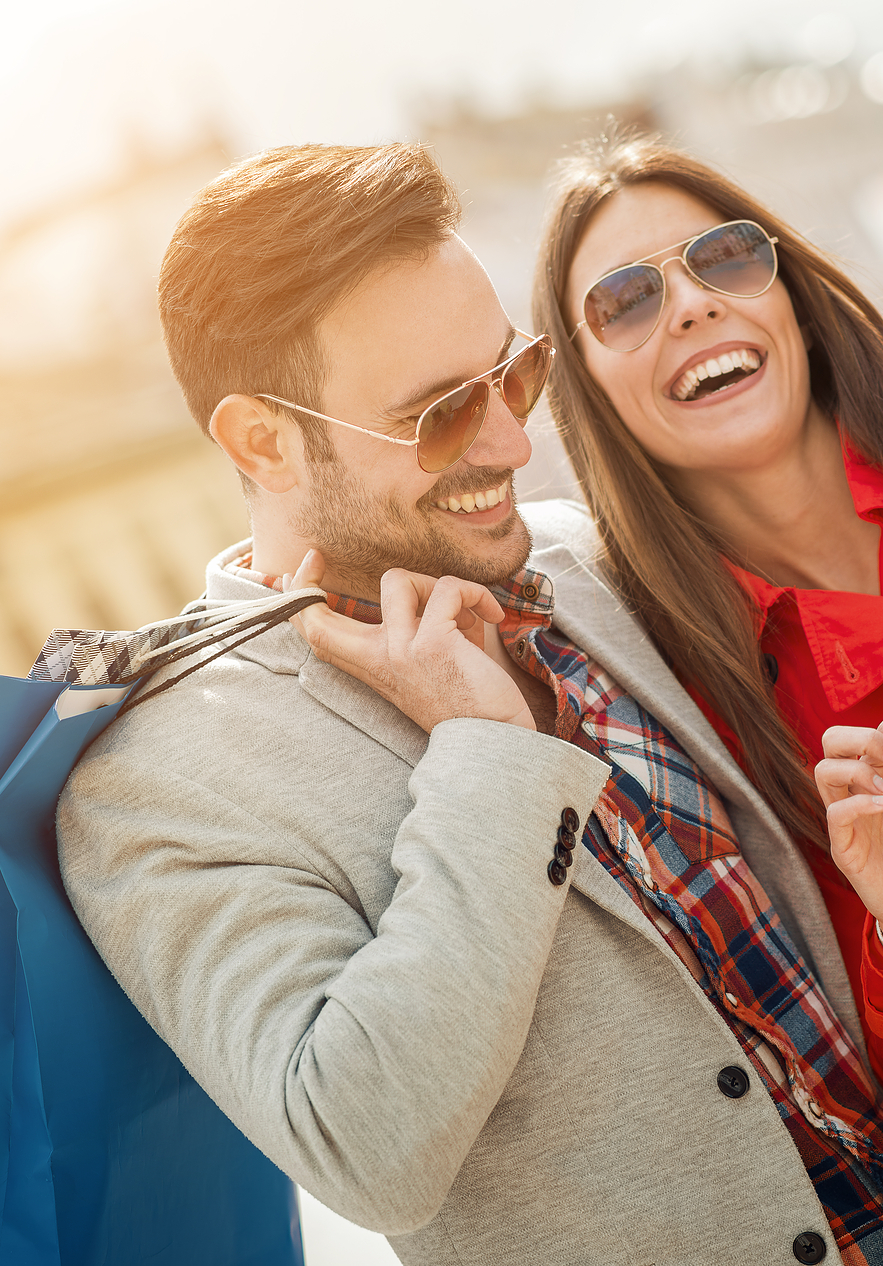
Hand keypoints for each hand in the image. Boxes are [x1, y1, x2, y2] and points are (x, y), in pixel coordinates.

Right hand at [284, 550, 535, 733]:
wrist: (492, 742)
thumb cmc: (470, 701)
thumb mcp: (430, 662)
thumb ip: (422, 626)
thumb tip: (439, 593)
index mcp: (373, 665)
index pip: (318, 633)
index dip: (300, 599)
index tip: (302, 571)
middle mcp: (378, 657)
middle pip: (315, 617)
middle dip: (305, 580)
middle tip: (318, 556)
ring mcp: (401, 649)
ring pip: (397, 580)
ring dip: (436, 583)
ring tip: (464, 608)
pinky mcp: (433, 643)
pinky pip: (450, 589)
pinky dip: (475, 593)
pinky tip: (492, 615)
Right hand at [815, 723, 882, 922]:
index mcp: (870, 778)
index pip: (854, 737)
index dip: (874, 733)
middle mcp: (852, 793)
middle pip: (830, 741)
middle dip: (856, 738)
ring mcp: (844, 820)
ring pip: (823, 771)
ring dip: (856, 771)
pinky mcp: (843, 849)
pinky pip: (835, 814)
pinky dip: (859, 804)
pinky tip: (882, 807)